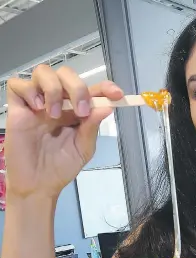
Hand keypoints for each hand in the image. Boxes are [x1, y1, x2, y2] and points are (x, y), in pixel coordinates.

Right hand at [5, 65, 122, 197]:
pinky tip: (36, 108)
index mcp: (76, 111)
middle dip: (77, 87)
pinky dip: (28, 90)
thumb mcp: (83, 149)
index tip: (116, 94)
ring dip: (53, 89)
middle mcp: (58, 102)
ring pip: (43, 72)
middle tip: (80, 111)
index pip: (91, 90)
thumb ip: (92, 128)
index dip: (105, 87)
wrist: (38, 185)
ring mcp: (37, 104)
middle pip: (66, 74)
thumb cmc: (62, 168)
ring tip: (53, 114)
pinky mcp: (17, 109)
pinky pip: (17, 84)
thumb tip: (107, 108)